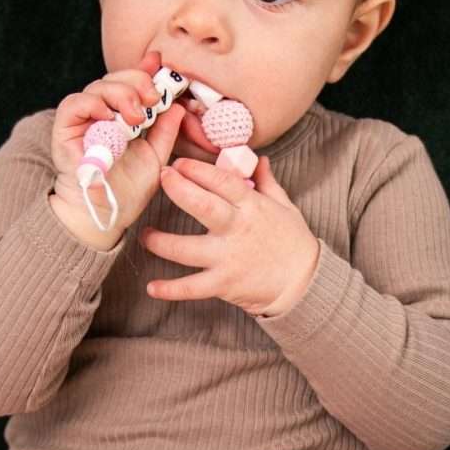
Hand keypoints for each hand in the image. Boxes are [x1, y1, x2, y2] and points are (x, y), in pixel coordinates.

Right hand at [49, 48, 184, 233]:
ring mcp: (83, 119)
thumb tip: (177, 104)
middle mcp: (101, 113)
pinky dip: (93, 103)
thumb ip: (166, 130)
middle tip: (153, 99)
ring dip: (121, 94)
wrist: (106, 213)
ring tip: (136, 116)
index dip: (144, 70)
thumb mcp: (156, 156)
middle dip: (138, 82)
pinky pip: (75, 103)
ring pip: (98, 86)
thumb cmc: (128, 189)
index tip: (160, 65)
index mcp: (122, 116)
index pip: (131, 83)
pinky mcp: (65, 128)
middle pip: (116, 79)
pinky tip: (108, 115)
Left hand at [140, 155, 320, 315]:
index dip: (199, 170)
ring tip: (144, 235)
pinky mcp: (223, 284)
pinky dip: (170, 290)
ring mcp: (228, 258)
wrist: (304, 284)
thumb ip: (267, 182)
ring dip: (160, 242)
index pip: (223, 181)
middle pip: (202, 206)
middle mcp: (237, 230)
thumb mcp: (285, 206)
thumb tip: (259, 159)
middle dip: (178, 189)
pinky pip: (192, 288)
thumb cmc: (294, 242)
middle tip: (161, 178)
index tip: (179, 163)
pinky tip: (152, 287)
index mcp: (251, 207)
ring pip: (186, 249)